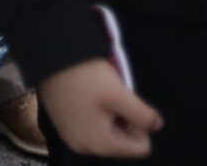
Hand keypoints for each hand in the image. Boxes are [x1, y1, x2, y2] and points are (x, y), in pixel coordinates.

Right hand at [39, 58, 162, 158]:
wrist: (49, 58)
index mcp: (101, 144)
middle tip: (111, 97)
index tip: (126, 103)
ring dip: (110, 116)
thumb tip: (157, 126)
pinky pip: (91, 128)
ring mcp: (73, 138)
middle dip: (123, 120)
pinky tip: (86, 97)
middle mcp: (86, 148)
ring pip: (108, 134)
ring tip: (98, 96)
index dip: (139, 123)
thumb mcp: (119, 94)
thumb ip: (143, 115)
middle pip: (123, 142)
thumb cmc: (86, 77)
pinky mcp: (65, 127)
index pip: (141, 147)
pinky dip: (95, 114)